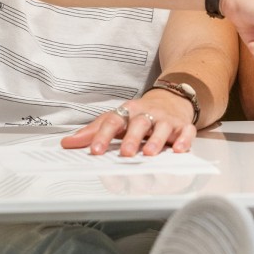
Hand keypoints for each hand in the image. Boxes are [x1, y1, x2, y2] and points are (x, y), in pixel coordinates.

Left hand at [61, 88, 197, 156]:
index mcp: (128, 112)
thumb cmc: (140, 114)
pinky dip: (184, 140)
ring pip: (163, 127)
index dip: (103, 136)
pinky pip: (186, 132)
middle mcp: (147, 114)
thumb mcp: (117, 119)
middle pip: (140, 123)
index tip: (95, 151)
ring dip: (156, 140)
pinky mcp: (183, 126)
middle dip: (132, 138)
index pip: (113, 122)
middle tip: (125, 153)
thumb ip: (93, 131)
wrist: (171, 99)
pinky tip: (179, 150)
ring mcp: (166, 120)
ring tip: (149, 154)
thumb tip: (67, 143)